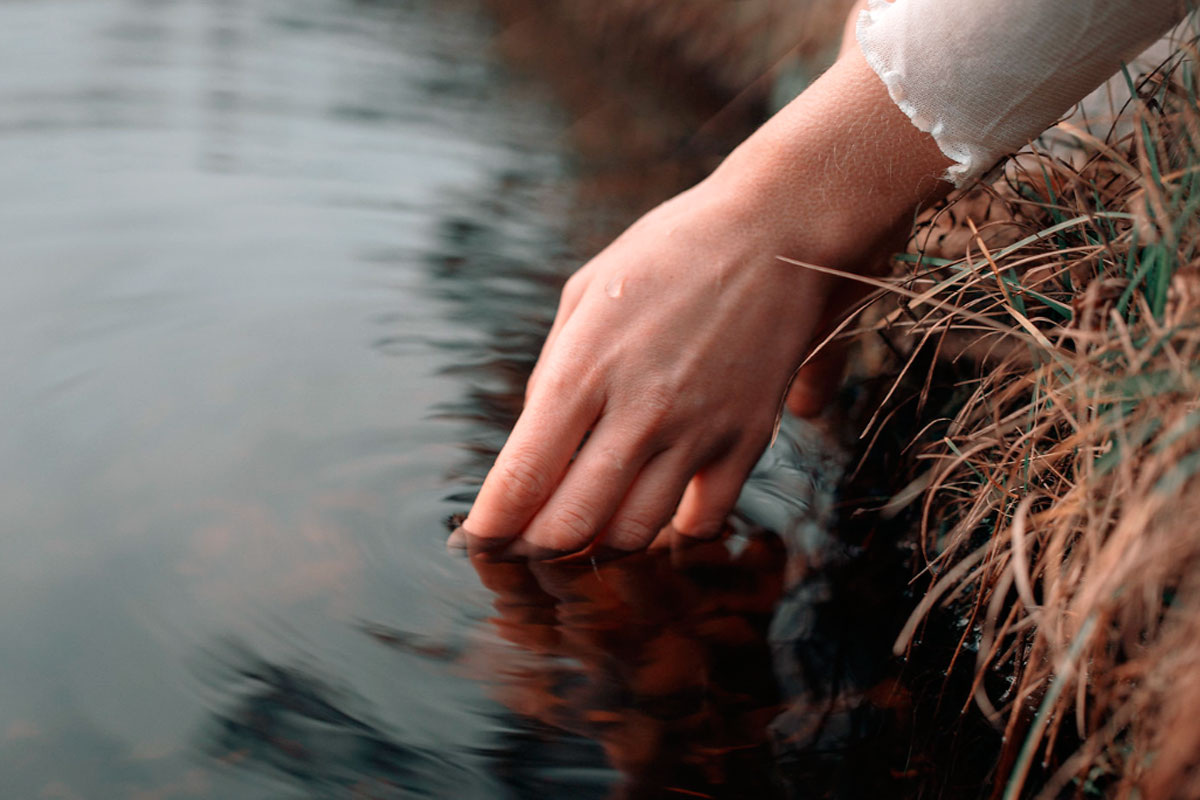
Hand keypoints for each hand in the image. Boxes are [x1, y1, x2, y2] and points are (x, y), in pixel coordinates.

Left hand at [459, 46, 952, 556]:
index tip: (480, 539)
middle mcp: (638, 411)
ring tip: (585, 532)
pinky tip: (658, 515)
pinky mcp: (746, 442)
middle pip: (571, 525)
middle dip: (535, 546)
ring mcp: (696, 432)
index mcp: (584, 368)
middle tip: (526, 541)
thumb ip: (552, 373)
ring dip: (598, 546)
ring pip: (633, 536)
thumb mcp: (586, 292)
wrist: (778, 231)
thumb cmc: (671, 251)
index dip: (492, 525)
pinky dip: (673, 534)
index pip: (522, 477)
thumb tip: (535, 444)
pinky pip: (703, 523)